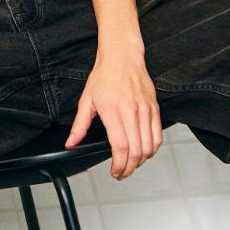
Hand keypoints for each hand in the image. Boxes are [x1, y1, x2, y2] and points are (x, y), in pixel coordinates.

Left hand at [63, 48, 162, 179]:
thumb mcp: (87, 100)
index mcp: (113, 110)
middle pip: (136, 151)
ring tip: (131, 163)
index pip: (120, 147)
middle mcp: (132, 111)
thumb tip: (71, 142)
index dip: (119, 165)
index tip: (114, 172)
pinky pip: (158, 135)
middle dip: (129, 168)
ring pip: (150, 146)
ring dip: (141, 161)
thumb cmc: (105, 75)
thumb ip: (80, 125)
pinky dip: (153, 148)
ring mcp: (146, 110)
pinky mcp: (155, 108)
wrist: (123, 57)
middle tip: (122, 173)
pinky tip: (144, 151)